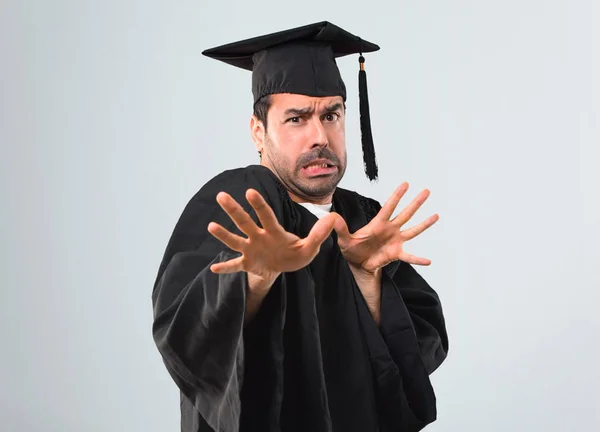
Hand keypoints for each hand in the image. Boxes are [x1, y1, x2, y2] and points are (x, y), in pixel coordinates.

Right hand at [207, 189, 336, 282]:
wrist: (283, 267)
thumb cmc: (294, 253)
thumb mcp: (310, 247)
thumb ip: (319, 234)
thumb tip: (334, 218)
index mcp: (274, 231)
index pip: (267, 216)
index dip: (259, 205)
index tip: (250, 191)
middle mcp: (259, 237)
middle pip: (245, 222)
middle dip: (234, 210)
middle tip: (221, 196)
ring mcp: (251, 250)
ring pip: (235, 241)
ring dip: (224, 234)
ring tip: (211, 226)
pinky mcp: (247, 264)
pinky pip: (235, 266)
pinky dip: (225, 268)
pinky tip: (213, 270)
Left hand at [332, 182, 438, 273]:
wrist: (357, 264)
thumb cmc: (352, 248)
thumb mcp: (344, 238)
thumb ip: (340, 228)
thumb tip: (331, 217)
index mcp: (378, 223)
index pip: (389, 207)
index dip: (397, 196)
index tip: (406, 184)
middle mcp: (390, 229)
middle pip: (405, 214)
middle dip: (415, 203)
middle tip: (426, 191)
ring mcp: (395, 241)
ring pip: (412, 230)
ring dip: (424, 224)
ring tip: (435, 215)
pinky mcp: (396, 253)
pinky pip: (409, 256)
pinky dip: (418, 259)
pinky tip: (429, 261)